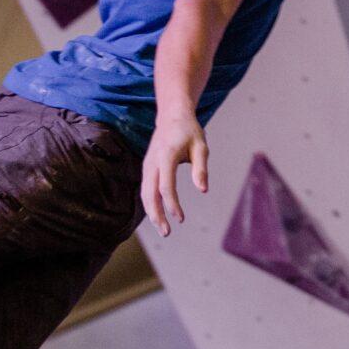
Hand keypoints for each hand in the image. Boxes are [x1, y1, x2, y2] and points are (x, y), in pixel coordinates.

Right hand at [140, 115, 208, 236]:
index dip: (172, 204)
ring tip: (163, 229)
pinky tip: (158, 216)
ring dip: (152, 212)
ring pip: (145, 193)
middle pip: (149, 193)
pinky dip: (150, 204)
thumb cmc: (189, 132)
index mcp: (166, 155)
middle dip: (156, 214)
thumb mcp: (201, 147)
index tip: (181, 219)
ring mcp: (147, 164)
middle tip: (166, 233)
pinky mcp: (147, 167)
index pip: (165, 186)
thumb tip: (203, 190)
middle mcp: (152, 161)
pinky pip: (146, 188)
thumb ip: (201, 168)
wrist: (172, 116)